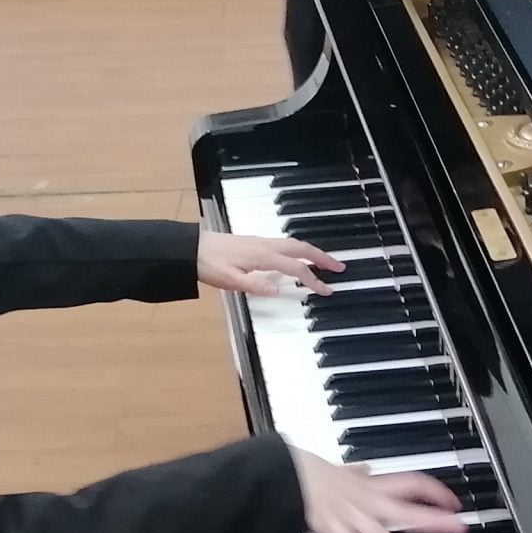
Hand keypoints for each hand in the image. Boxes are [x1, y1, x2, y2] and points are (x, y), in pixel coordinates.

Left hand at [199, 230, 343, 296]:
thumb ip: (255, 285)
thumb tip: (278, 290)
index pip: (295, 268)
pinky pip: (284, 243)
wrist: (191, 248)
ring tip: (324, 261)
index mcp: (263, 256)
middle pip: (301, 248)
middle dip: (322, 257)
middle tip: (339, 267)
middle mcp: (265, 245)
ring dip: (312, 252)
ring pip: (294, 244)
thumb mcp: (230, 280)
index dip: (313, 280)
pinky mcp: (255, 242)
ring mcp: (260, 242)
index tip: (326, 290)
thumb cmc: (209, 264)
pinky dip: (298, 250)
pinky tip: (297, 257)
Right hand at [293, 448, 465, 532]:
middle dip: (434, 520)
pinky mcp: (334, 527)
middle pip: (408, 511)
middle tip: (458, 528)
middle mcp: (369, 502)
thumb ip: (357, 473)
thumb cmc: (315, 473)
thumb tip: (364, 469)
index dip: (436, 492)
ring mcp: (353, 516)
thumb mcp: (342, 471)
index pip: (413, 484)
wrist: (292, 474)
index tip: (454, 503)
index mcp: (373, 487)